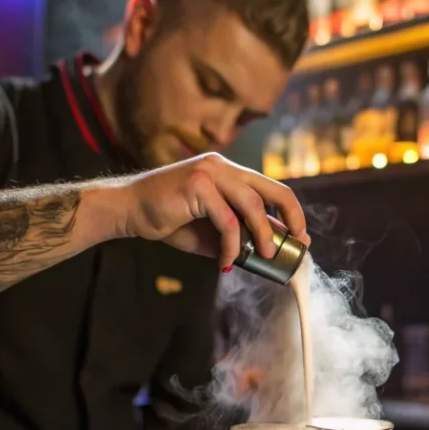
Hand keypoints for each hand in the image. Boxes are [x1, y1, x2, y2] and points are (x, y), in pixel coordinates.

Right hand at [115, 153, 308, 268]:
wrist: (128, 210)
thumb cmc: (168, 219)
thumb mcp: (209, 230)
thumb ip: (237, 236)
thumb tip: (267, 253)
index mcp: (229, 172)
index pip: (272, 188)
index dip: (291, 213)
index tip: (300, 236)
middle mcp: (223, 167)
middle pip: (274, 190)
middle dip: (292, 219)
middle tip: (296, 244)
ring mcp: (211, 173)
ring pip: (252, 206)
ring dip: (263, 236)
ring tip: (264, 257)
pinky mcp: (198, 185)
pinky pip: (227, 221)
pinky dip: (231, 246)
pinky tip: (225, 262)